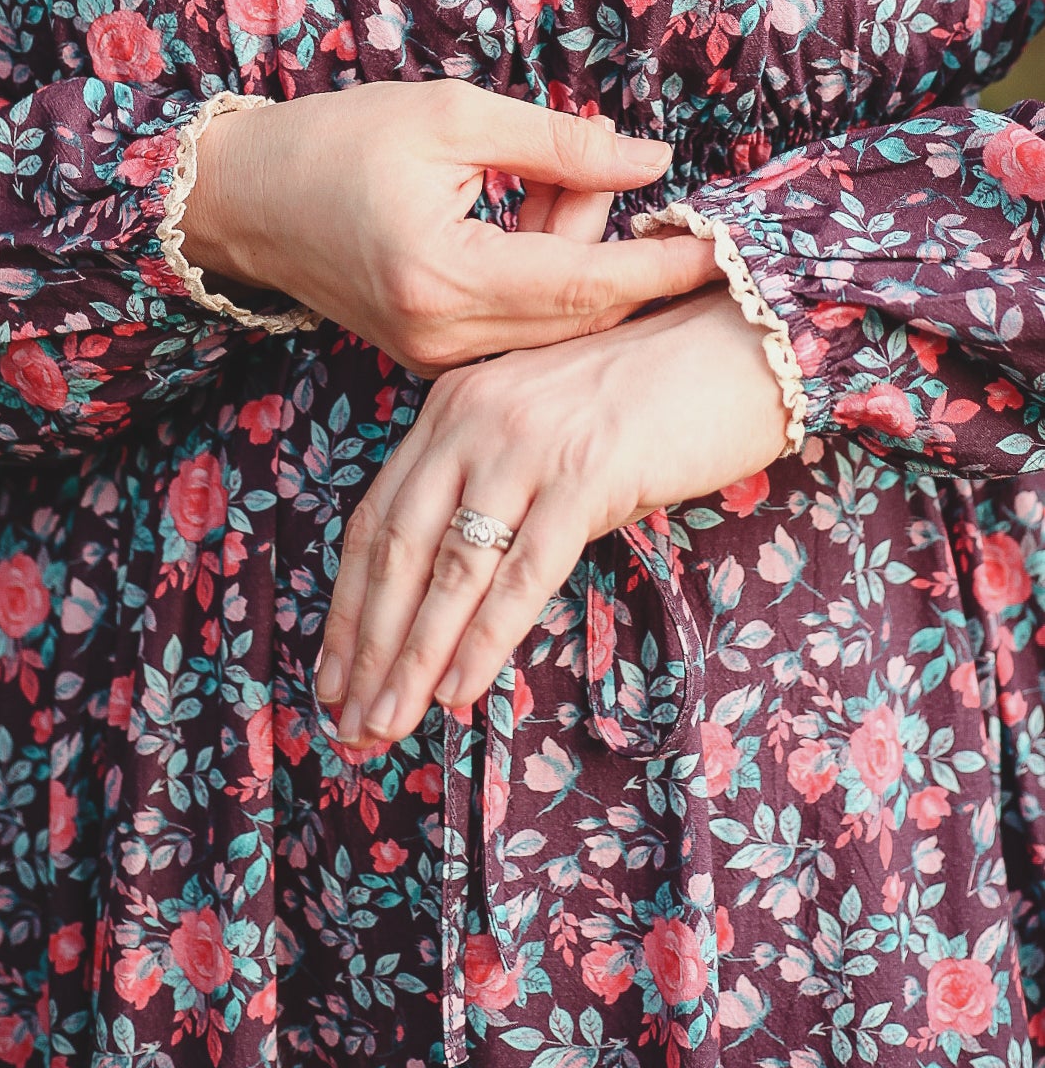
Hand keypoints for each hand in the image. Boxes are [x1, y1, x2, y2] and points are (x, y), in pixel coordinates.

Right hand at [179, 79, 717, 373]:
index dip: (662, 267)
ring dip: (585, 262)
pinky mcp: (429, 357)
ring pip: (553, 326)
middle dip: (630, 260)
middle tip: (649, 188)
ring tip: (569, 183)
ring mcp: (433, 358)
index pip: (587, 285)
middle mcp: (441, 336)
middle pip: (579, 316)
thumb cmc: (338, 141)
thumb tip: (653, 161)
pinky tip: (543, 215)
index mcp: (445, 276)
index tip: (729, 250)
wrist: (246, 200)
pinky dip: (549, 279)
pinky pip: (518, 328)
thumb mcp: (453, 117)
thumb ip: (558, 144)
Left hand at [315, 279, 789, 743]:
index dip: (349, 605)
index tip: (331, 675)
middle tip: (349, 723)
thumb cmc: (649, 398)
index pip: (378, 518)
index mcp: (453, 407)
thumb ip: (497, 491)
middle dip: (369, 647)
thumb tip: (457, 597)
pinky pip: (522, 572)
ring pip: (451, 570)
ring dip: (414, 659)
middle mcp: (474, 419)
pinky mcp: (586, 473)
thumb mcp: (547, 434)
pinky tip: (459, 690)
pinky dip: (484, 638)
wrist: (737, 342)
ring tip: (388, 725)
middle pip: (399, 550)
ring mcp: (528, 445)